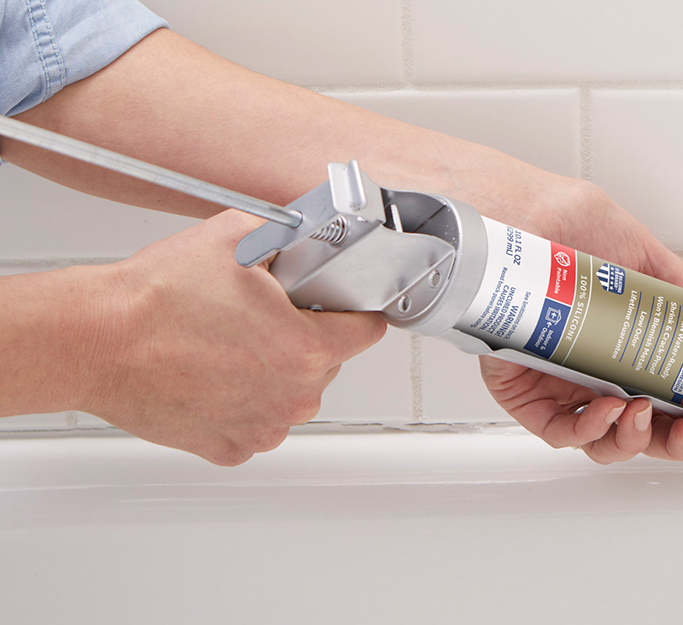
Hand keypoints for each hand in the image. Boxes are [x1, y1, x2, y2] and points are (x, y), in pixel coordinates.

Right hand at [79, 210, 385, 464]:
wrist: (94, 340)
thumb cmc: (156, 298)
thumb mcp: (239, 237)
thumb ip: (294, 237)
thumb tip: (315, 237)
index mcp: (307, 350)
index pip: (368, 330)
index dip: (351, 308)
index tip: (334, 303)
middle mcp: (292, 398)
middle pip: (327, 362)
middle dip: (302, 336)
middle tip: (258, 315)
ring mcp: (262, 428)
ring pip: (291, 393)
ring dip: (272, 371)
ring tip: (226, 342)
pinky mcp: (229, 447)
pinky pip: (255, 420)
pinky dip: (241, 400)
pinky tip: (211, 373)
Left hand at [471, 174, 682, 463]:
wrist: (515, 213)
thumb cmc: (563, 223)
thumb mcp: (640, 253)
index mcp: (624, 348)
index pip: (668, 401)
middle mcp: (593, 371)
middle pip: (643, 430)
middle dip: (676, 443)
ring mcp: (559, 384)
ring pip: (602, 439)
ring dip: (634, 439)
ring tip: (645, 413)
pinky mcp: (523, 392)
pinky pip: (558, 429)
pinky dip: (588, 429)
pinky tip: (606, 411)